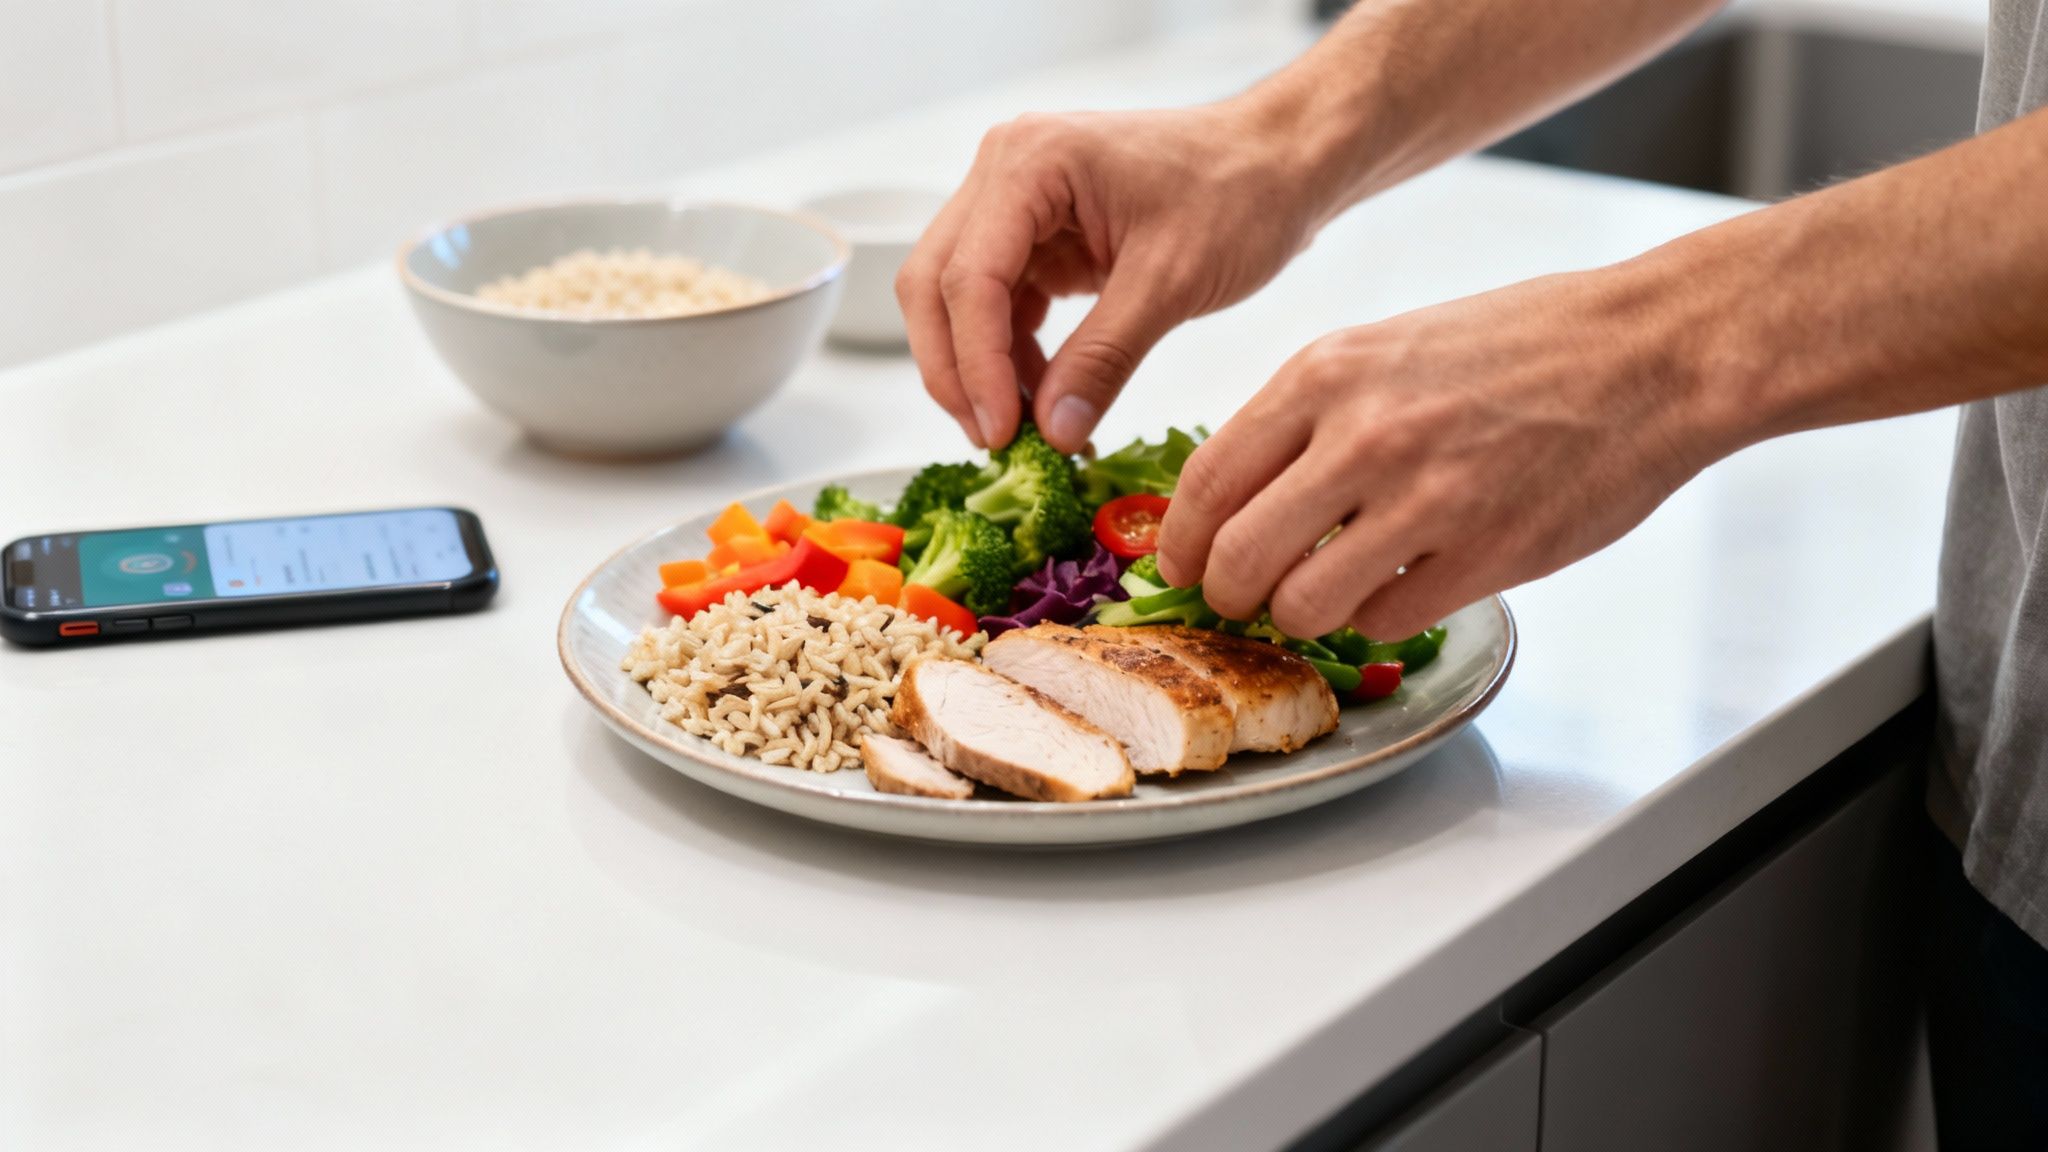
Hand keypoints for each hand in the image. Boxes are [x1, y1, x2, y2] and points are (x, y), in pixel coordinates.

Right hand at [898, 100, 1324, 452]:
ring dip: (977, 367)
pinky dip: (1009, 355)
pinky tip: (1041, 399)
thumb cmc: (1239, 194)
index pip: (969, 277)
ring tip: (1018, 431)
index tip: (999, 432)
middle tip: (993, 440)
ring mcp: (1015, 200)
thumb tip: (1053, 432)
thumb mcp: (1171, 282)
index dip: (975, 364)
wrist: (1279, 163)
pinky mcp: (1036, 233)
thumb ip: (1104, 358)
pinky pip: (998, 302)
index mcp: (1030, 161)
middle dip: (956, 370)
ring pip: (955, 298)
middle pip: (935, 284)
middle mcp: (1005, 170)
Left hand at [1154, 267, 1713, 639]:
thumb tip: (1237, 496)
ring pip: (1304, 605)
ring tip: (1328, 596)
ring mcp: (1425, 501)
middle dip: (1229, 596)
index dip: (1182, 543)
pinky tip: (1405, 583)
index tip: (1185, 567)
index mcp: (1326, 376)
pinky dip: (1379, 617)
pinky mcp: (1485, 556)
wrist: (1650, 352)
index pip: (1208, 482)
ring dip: (1303, 616)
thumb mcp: (1385, 348)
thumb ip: (1307, 416)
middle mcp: (1363, 437)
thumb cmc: (1518, 347)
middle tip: (1246, 601)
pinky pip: (1384, 621)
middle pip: (1239, 558)